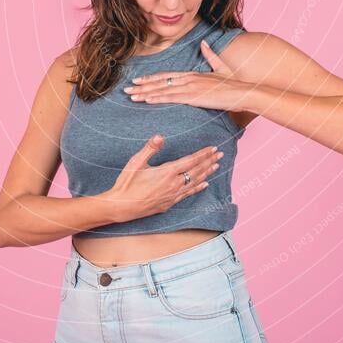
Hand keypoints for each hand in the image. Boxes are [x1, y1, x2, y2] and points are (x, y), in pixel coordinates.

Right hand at [109, 133, 224, 221]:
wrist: (121, 206)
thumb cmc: (127, 183)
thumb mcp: (136, 162)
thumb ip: (150, 148)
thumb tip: (160, 136)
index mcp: (167, 172)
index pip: (190, 161)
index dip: (203, 154)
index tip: (213, 148)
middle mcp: (173, 184)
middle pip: (196, 171)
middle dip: (209, 161)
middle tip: (220, 154)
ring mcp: (172, 195)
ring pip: (195, 182)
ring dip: (207, 173)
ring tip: (216, 166)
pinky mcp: (169, 203)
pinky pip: (188, 194)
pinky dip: (198, 188)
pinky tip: (205, 184)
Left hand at [123, 39, 247, 112]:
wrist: (243, 91)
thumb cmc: (233, 83)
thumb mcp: (221, 67)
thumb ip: (210, 55)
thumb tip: (203, 43)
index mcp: (192, 74)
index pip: (166, 76)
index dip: (151, 78)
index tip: (138, 79)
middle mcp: (188, 78)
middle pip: (160, 82)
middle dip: (142, 85)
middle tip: (127, 89)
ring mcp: (190, 87)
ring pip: (162, 90)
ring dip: (145, 93)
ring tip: (131, 96)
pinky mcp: (194, 96)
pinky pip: (171, 97)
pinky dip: (158, 98)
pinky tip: (147, 100)